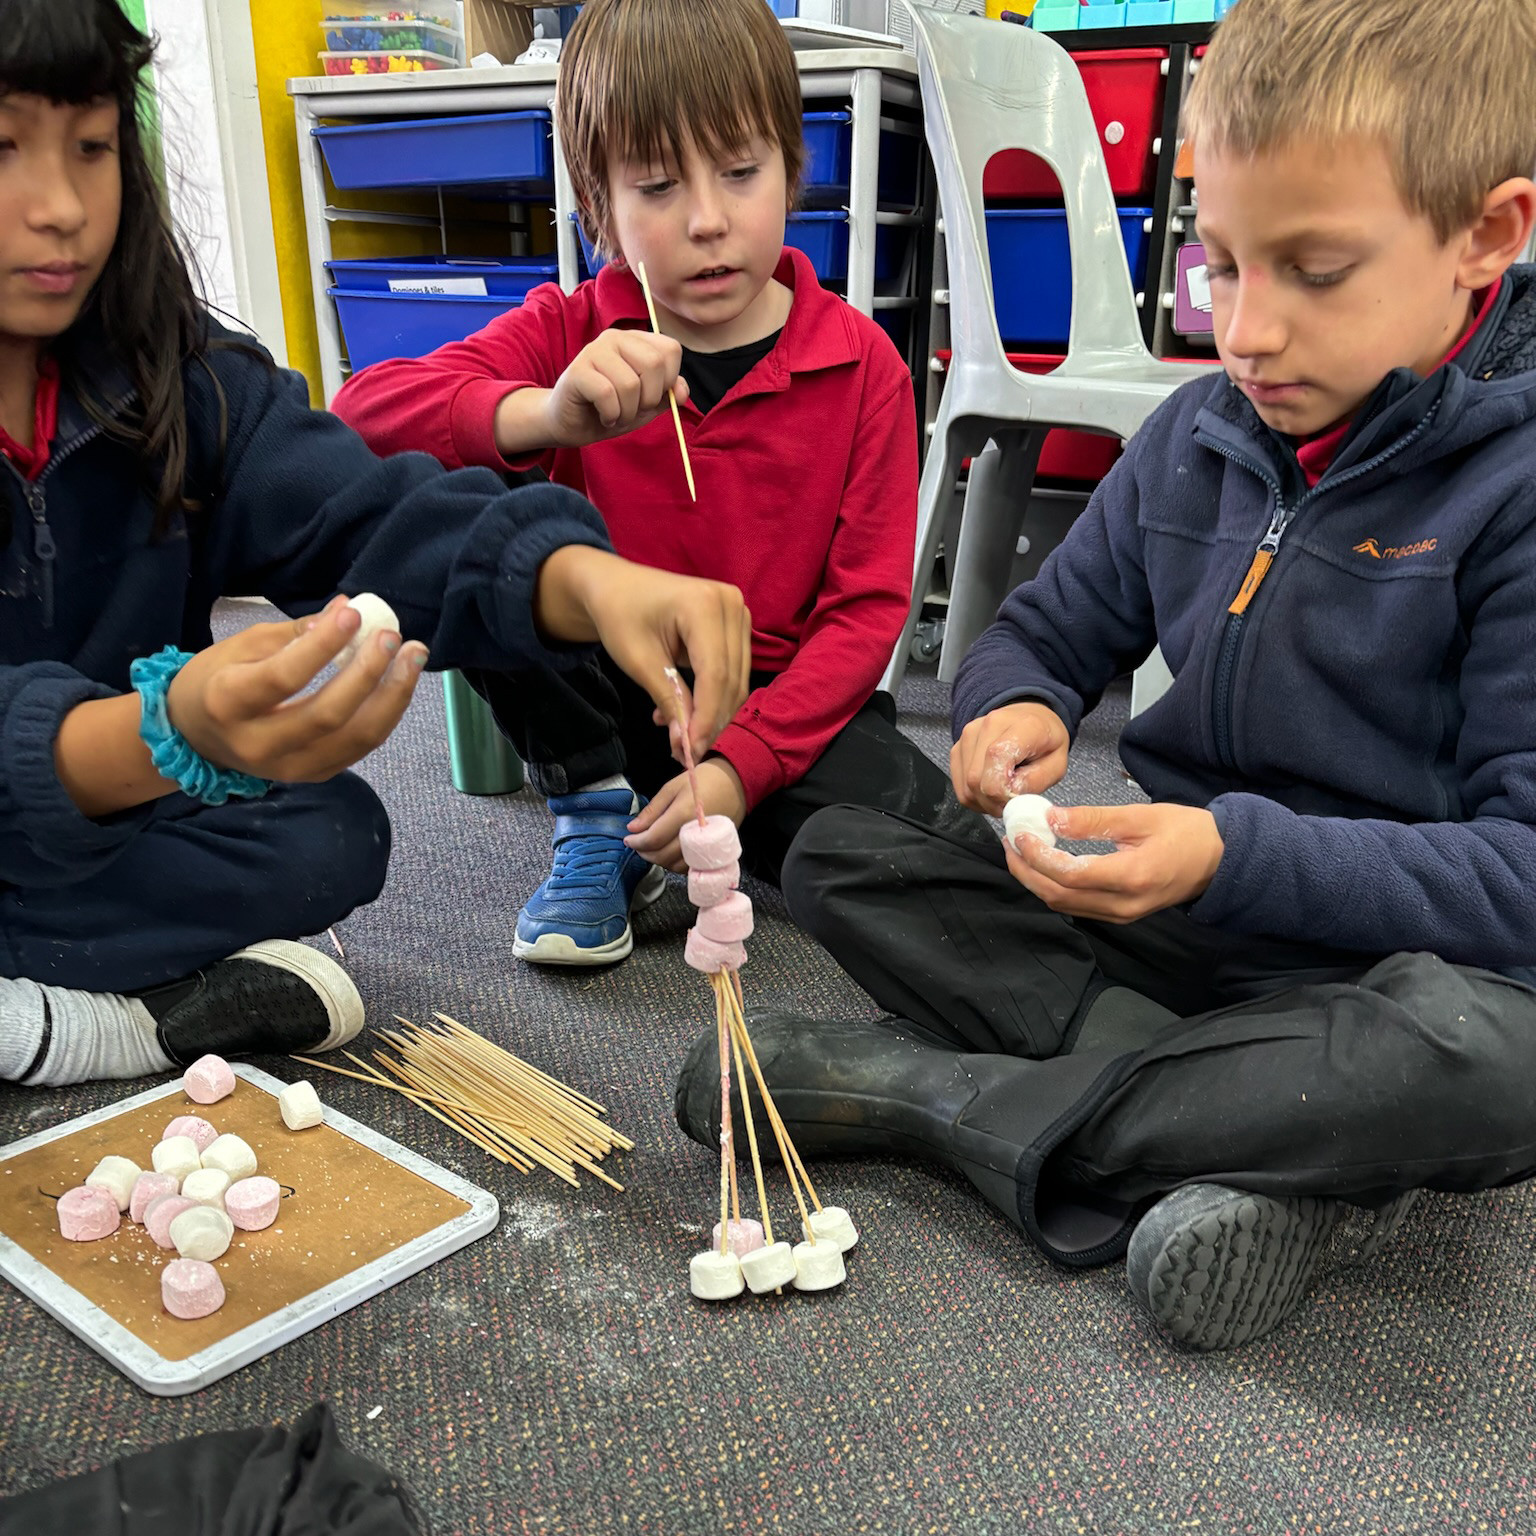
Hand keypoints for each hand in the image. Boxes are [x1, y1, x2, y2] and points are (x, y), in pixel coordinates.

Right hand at [167, 595, 427, 781]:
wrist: (197, 738)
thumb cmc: (218, 681)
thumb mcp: (243, 647)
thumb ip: (296, 632)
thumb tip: (345, 609)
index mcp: (228, 704)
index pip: (283, 677)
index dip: (323, 645)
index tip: (353, 614)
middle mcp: (258, 744)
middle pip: (327, 714)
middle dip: (369, 672)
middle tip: (392, 637)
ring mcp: (289, 767)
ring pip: (356, 737)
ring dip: (393, 695)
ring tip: (413, 657)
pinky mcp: (313, 776)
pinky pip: (361, 747)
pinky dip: (386, 712)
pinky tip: (399, 682)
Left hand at [534, 546, 750, 764]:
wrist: (616, 586)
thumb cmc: (620, 615)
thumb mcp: (639, 661)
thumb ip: (668, 699)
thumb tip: (685, 744)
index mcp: (704, 605)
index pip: (715, 673)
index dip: (705, 716)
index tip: (690, 751)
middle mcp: (731, 604)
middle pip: (731, 678)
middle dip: (710, 720)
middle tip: (685, 751)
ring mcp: (739, 612)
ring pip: (737, 679)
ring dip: (713, 712)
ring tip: (680, 733)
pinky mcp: (738, 624)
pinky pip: (733, 670)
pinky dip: (713, 696)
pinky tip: (685, 710)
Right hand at [544, 328, 689, 447]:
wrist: (571, 423)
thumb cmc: (610, 409)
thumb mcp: (647, 405)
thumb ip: (667, 394)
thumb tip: (682, 391)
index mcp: (636, 341)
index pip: (671, 349)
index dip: (669, 380)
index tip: (652, 396)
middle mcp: (615, 338)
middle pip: (654, 364)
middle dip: (649, 398)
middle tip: (633, 409)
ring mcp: (594, 350)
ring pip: (630, 383)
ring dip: (628, 412)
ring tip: (616, 414)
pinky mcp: (577, 370)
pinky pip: (607, 394)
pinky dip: (611, 414)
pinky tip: (604, 416)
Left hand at [623, 760, 747, 871]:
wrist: (736, 783)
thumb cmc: (703, 781)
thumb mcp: (672, 788)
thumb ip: (652, 810)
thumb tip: (633, 828)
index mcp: (684, 814)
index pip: (653, 839)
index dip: (637, 842)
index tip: (628, 839)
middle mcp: (695, 834)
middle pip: (663, 856)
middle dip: (645, 853)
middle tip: (637, 844)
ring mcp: (707, 845)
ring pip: (676, 865)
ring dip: (659, 861)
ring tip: (651, 849)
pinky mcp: (715, 851)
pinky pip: (690, 866)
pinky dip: (675, 864)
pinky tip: (669, 853)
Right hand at [951, 701, 1068, 815]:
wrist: (1029, 719)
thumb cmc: (1045, 742)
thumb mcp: (1057, 765)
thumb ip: (1035, 782)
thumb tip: (1009, 799)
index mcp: (1022, 725)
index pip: (996, 756)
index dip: (1000, 789)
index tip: (1013, 800)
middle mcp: (989, 725)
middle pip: (976, 778)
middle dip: (993, 801)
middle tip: (1011, 802)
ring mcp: (969, 735)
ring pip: (966, 786)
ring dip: (983, 801)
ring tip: (1003, 793)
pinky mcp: (957, 747)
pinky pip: (959, 786)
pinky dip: (974, 796)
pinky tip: (990, 789)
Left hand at [1004, 802, 1224, 922]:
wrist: (1220, 861)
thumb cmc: (1186, 832)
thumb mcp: (1140, 816)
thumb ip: (1093, 820)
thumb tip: (1050, 818)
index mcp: (1131, 876)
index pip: (1068, 873)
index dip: (1037, 855)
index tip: (1019, 832)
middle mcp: (1123, 905)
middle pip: (1058, 896)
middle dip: (1026, 871)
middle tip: (1009, 842)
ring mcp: (1122, 915)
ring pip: (1064, 905)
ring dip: (1035, 881)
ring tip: (1019, 851)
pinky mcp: (1120, 916)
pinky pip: (1077, 907)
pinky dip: (1053, 888)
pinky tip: (1044, 865)